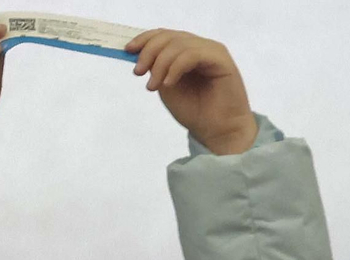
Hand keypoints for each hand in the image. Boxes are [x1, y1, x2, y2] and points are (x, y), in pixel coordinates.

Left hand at [128, 31, 258, 155]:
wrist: (218, 134)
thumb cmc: (196, 113)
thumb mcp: (166, 86)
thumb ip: (156, 67)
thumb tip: (139, 51)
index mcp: (189, 51)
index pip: (165, 35)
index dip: (144, 39)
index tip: (128, 51)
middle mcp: (202, 47)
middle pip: (169, 36)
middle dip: (149, 52)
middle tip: (138, 73)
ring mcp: (212, 52)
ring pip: (178, 44)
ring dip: (161, 64)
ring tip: (154, 86)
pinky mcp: (221, 60)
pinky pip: (192, 54)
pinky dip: (176, 68)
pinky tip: (169, 84)